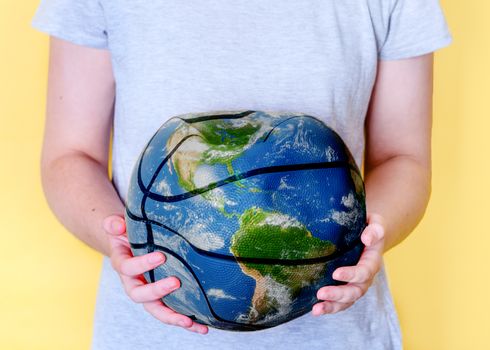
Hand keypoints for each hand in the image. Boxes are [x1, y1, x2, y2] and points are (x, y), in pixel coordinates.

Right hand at [102, 215, 208, 333]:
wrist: (131, 244)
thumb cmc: (128, 233)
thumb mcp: (120, 225)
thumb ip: (115, 224)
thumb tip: (115, 223)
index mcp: (122, 264)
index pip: (128, 267)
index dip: (142, 264)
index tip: (161, 256)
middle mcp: (133, 282)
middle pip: (139, 295)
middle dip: (156, 291)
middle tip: (175, 282)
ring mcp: (148, 292)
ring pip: (156, 309)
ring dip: (172, 317)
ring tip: (189, 320)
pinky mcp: (162, 298)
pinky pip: (172, 312)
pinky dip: (186, 322)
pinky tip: (203, 327)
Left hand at [312, 212, 385, 315]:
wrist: (368, 235)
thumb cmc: (368, 227)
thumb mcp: (375, 222)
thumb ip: (375, 229)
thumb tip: (367, 238)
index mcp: (372, 261)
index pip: (364, 272)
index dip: (351, 274)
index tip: (335, 274)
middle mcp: (366, 277)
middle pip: (355, 291)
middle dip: (338, 294)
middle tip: (321, 293)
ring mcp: (356, 285)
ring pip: (347, 301)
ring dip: (332, 306)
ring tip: (316, 309)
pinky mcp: (346, 288)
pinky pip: (340, 302)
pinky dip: (328, 307)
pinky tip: (315, 310)